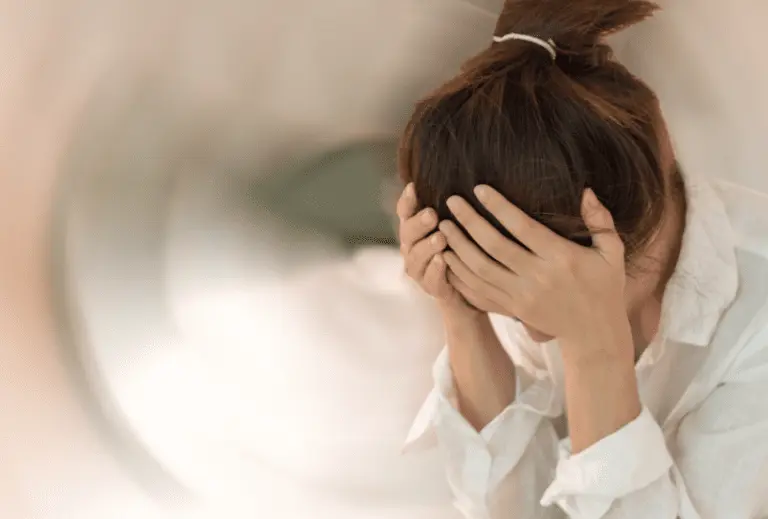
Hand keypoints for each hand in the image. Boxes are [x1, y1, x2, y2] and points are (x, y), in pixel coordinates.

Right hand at [396, 183, 484, 318]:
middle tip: (432, 214)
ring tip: (440, 238)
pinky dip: (434, 270)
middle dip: (418, 224)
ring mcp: (420, 271)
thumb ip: (456, 208)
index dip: (407, 201)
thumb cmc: (468, 252)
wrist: (473, 294)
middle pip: (407, 234)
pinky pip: (430, 280)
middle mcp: (413, 249)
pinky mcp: (433, 290)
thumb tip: (472, 178)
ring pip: (415, 258)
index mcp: (417, 231)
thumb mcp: (462, 227)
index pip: (405, 213)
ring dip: (426, 247)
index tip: (414, 188)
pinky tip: (443, 260)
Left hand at [440, 185, 630, 347]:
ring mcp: (522, 295)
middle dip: (469, 222)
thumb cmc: (603, 286)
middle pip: (494, 246)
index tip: (478, 188)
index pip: (522, 227)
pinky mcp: (512, 309)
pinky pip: (478, 290)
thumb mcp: (611, 252)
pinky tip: (446, 256)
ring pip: (480, 269)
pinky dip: (459, 274)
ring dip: (458, 246)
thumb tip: (585, 189)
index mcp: (561, 258)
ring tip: (442, 226)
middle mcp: (538, 277)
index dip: (498, 206)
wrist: (593, 333)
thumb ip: (599, 219)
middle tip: (451, 201)